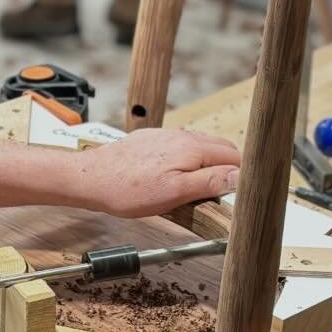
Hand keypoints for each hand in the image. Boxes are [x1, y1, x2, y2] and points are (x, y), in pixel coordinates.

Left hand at [73, 128, 239, 216]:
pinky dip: (187, 163)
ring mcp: (166, 136)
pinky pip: (180, 149)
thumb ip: (210, 182)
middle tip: (219, 195)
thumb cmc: (127, 189)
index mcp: (193, 147)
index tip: (237, 193)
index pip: (234, 157)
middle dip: (226, 171)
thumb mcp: (175, 192)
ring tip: (197, 190)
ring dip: (206, 166)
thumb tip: (240, 176)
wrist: (91, 178)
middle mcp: (182, 136)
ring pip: (200, 149)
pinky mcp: (152, 141)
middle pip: (220, 150)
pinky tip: (174, 179)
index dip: (240, 176)